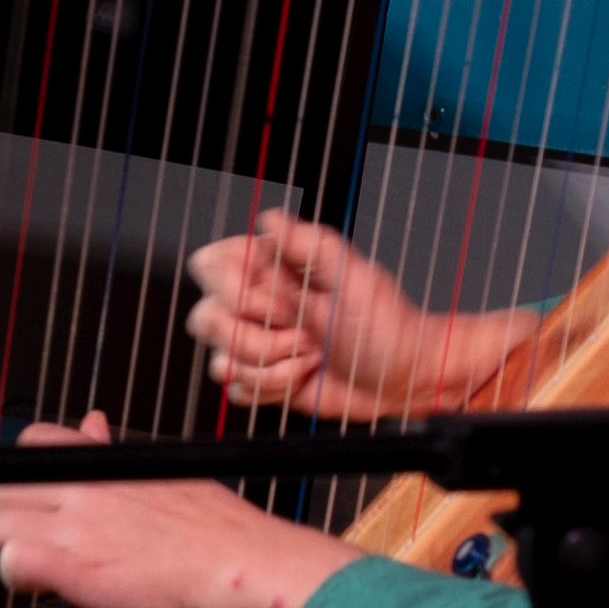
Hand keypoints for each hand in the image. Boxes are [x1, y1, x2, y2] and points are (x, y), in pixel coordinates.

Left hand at [0, 413, 352, 607]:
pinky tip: (43, 587)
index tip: (40, 502)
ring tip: (42, 568)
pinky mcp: (73, 567)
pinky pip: (10, 563)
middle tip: (36, 539)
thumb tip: (89, 421)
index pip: (30, 443)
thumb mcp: (162, 471)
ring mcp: (75, 526)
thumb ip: (111, 452)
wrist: (242, 567)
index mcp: (103, 463)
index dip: (24, 475)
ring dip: (9, 549)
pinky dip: (17, 578)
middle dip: (8, 513)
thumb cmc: (216, 531)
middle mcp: (83, 487)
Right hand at [189, 210, 531, 413]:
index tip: (279, 301)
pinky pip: (236, 391)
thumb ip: (309, 246)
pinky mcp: (260, 378)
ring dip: (273, 366)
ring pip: (220, 361)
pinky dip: (273, 389)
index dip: (233, 289)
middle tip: (304, 332)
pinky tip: (303, 377)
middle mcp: (256, 303)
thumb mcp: (354, 278)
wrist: (402, 379)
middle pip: (206, 318)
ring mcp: (255, 342)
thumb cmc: (388, 326)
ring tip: (311, 356)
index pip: (209, 265)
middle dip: (258, 337)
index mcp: (271, 267)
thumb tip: (271, 216)